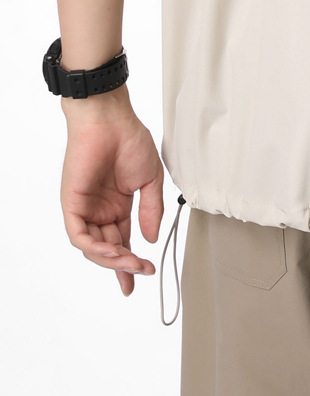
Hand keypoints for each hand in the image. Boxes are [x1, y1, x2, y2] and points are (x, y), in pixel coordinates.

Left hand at [60, 87, 164, 296]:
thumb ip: (151, 211)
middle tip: (142, 271)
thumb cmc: (129, 140)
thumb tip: (151, 238)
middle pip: (108, 249)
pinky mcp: (72, 203)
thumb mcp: (150, 180)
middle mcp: (100, 210)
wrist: (111, 119)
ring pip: (93, 247)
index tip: (143, 276)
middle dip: (125, 265)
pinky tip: (113, 251)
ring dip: (112, 259)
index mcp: (118, 205)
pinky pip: (79, 235)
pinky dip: (94, 247)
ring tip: (132, 262)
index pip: (122, 242)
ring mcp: (85, 208)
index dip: (131, 263)